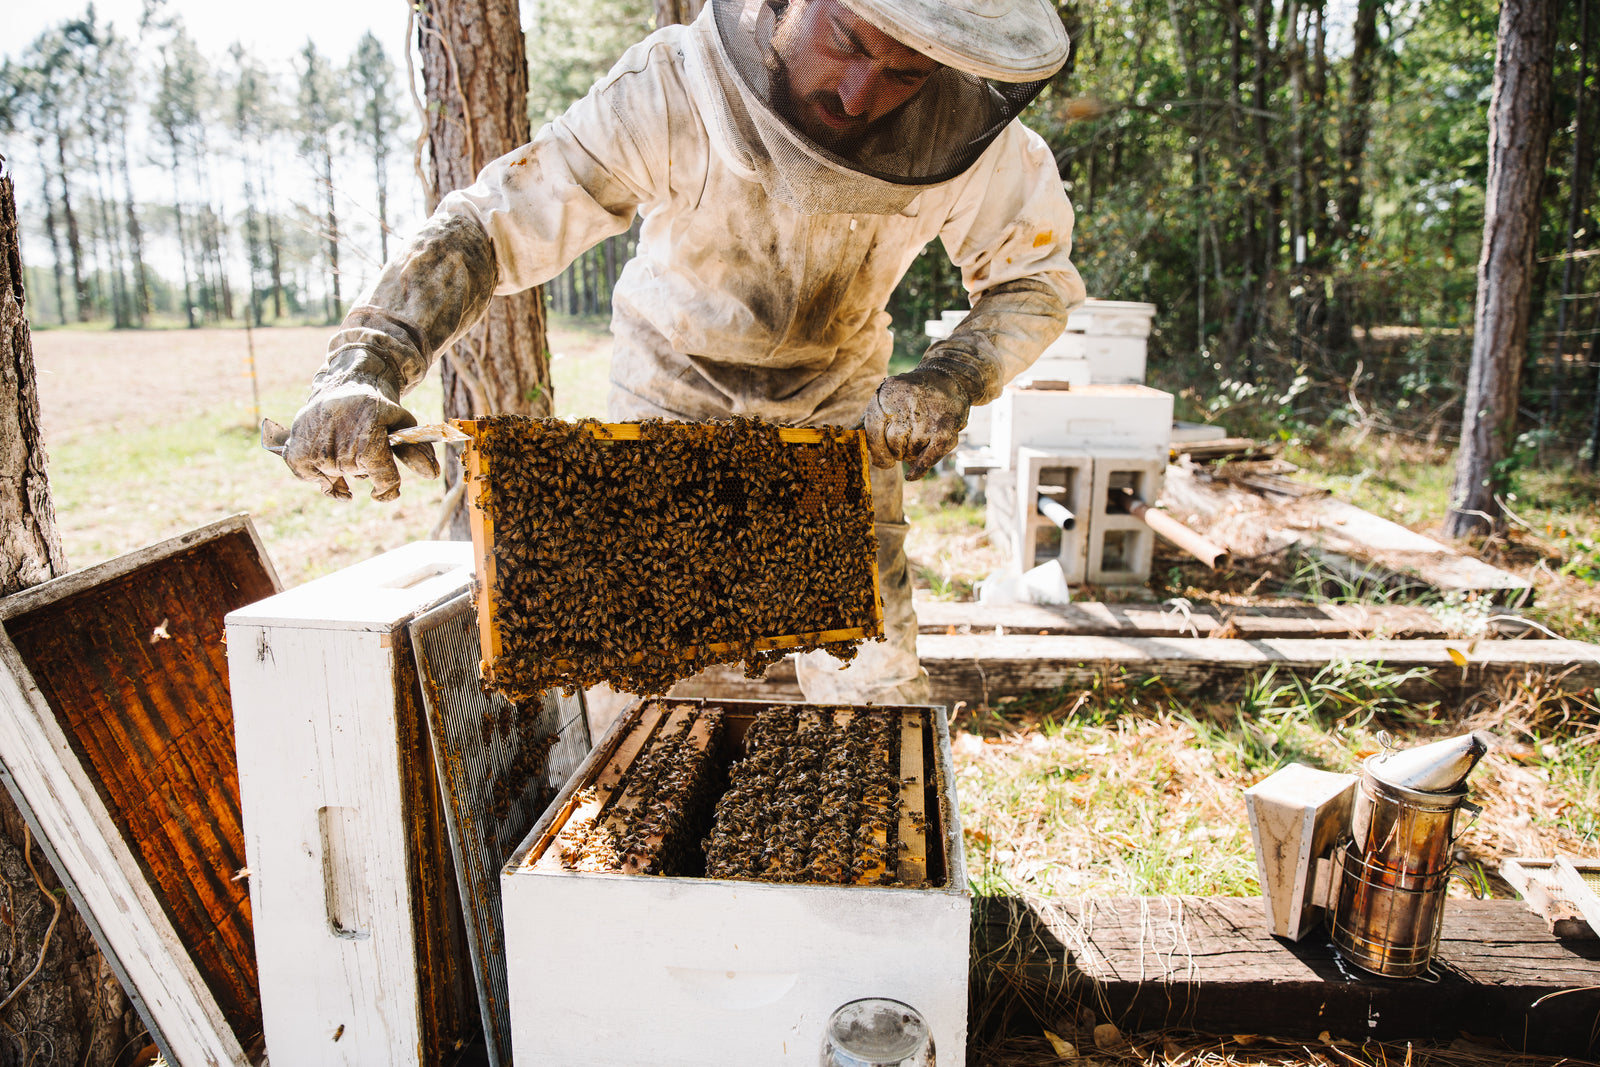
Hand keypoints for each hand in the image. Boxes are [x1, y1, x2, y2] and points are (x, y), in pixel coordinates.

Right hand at [283, 355, 439, 500]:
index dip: (388, 489)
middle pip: (358, 476)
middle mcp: (340, 448)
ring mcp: (315, 451)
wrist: (343, 382)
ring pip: (335, 478)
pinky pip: (309, 477)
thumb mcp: (401, 422)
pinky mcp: (296, 451)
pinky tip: (326, 464)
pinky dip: (317, 474)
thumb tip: (432, 476)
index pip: (384, 481)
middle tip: (362, 440)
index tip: (387, 489)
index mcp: (368, 441)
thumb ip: (416, 450)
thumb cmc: (377, 405)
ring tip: (345, 443)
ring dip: (342, 469)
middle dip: (364, 466)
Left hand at [862, 365, 970, 480]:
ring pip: (910, 452)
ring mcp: (926, 418)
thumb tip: (849, 436)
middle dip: (896, 450)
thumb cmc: (910, 394)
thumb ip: (869, 418)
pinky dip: (919, 470)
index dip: (876, 450)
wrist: (948, 379)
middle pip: (893, 444)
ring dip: (912, 453)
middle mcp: (906, 404)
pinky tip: (912, 475)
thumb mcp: (887, 396)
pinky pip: (927, 459)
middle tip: (905, 443)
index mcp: (886, 395)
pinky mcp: (944, 430)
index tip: (881, 460)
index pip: (873, 431)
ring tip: (919, 439)